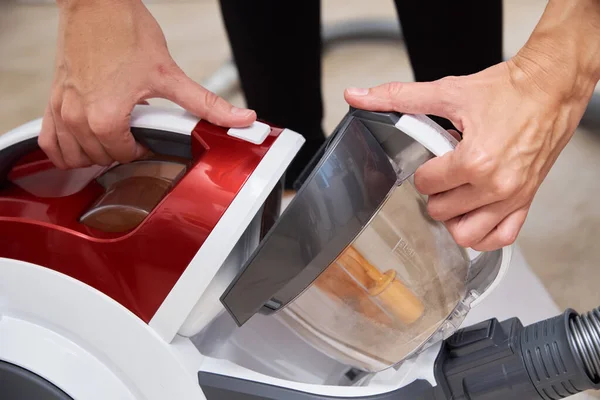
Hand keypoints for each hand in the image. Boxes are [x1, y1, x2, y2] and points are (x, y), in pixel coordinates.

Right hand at [41, 0, 255, 168]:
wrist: (96, 2)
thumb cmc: (125, 31)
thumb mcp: (170, 74)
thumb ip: (206, 103)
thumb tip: (241, 119)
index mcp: (106, 118)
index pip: (123, 155)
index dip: (141, 149)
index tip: (147, 137)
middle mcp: (79, 117)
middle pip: (100, 158)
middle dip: (120, 151)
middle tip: (133, 132)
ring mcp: (62, 108)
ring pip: (73, 156)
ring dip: (93, 154)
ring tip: (112, 136)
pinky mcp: (52, 99)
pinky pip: (49, 141)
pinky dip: (63, 148)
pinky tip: (81, 140)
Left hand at [344, 53, 596, 250]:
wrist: (551, 87)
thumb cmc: (508, 90)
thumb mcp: (448, 91)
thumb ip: (399, 97)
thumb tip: (358, 96)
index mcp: (474, 161)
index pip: (426, 185)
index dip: (424, 170)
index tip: (435, 157)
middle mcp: (495, 185)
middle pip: (441, 211)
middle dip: (436, 192)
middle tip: (444, 173)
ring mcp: (512, 198)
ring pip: (467, 235)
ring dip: (453, 218)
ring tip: (455, 194)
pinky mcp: (526, 201)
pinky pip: (500, 238)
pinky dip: (483, 234)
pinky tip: (474, 214)